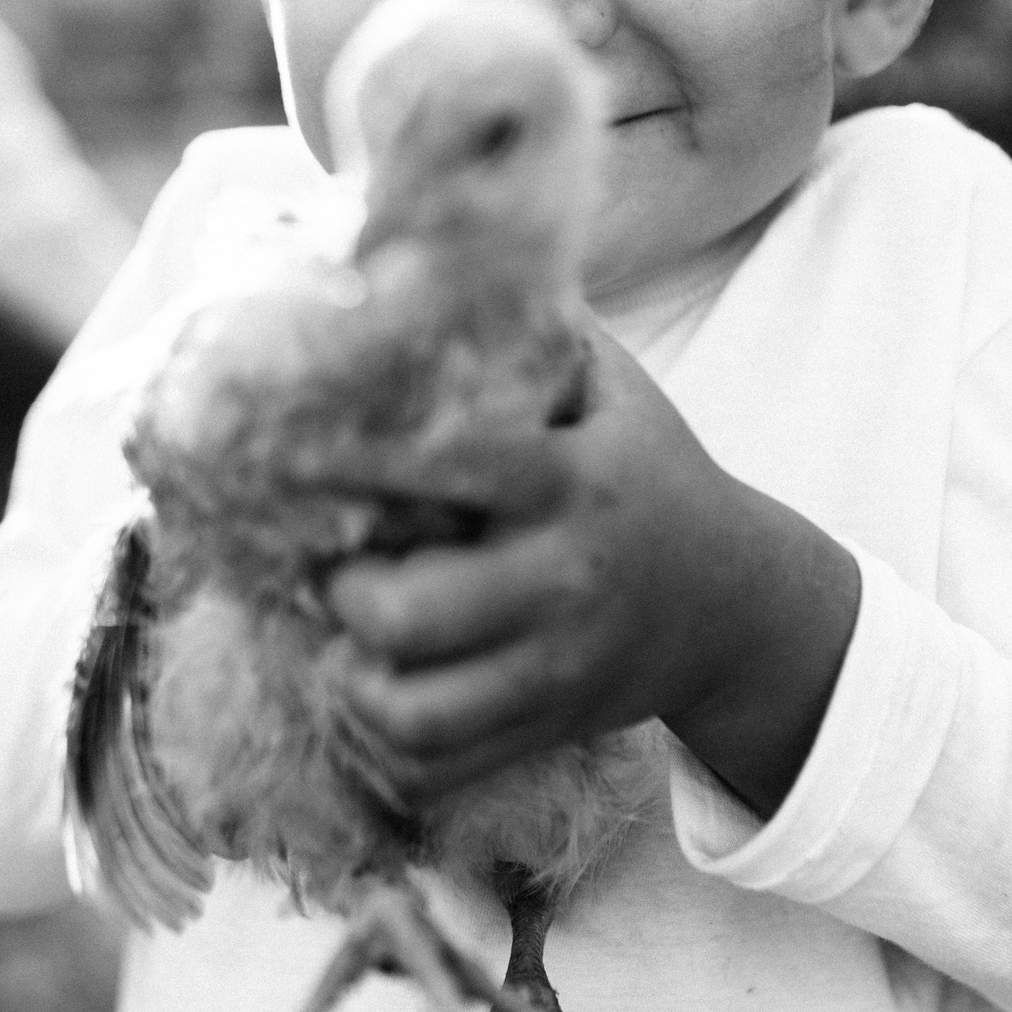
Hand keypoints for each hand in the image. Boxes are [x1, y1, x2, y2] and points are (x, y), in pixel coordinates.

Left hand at [314, 325, 859, 815]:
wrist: (734, 600)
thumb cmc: (645, 467)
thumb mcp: (610, 384)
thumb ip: (528, 323)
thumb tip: (415, 240)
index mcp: (577, 479)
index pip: (452, 465)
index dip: (349, 458)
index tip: (277, 447)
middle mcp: (567, 578)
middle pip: (409, 614)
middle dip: (344, 592)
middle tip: (328, 567)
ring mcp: (557, 668)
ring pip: (412, 714)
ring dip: (351, 683)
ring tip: (345, 643)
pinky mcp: (546, 729)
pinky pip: (433, 770)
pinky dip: (383, 747)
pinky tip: (373, 696)